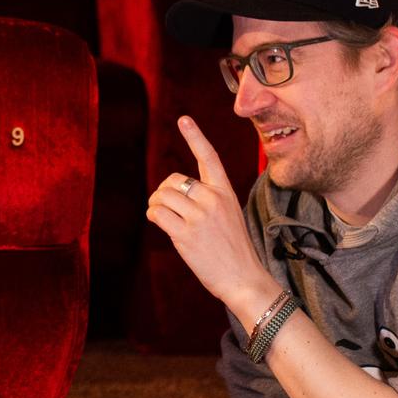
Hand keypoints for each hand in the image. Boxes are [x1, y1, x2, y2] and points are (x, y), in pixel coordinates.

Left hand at [145, 116, 275, 320]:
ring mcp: (199, 216)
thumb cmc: (234, 250)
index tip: (183, 119)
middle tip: (167, 208)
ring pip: (161, 196)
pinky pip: (157, 214)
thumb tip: (174, 194)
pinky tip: (160, 223)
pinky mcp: (186, 233)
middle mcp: (212, 199)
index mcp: (225, 192)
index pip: (208, 157)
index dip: (195, 136)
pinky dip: (153, 216)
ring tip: (163, 218)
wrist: (244, 278)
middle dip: (163, 193)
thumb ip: (207, 200)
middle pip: (172, 181)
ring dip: (155, 206)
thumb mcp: (228, 215)